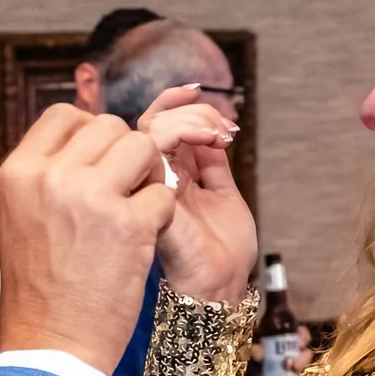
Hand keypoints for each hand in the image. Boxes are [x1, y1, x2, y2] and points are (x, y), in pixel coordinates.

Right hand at [0, 103, 178, 375]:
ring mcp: (91, 197)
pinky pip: (164, 194)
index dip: (91, 134)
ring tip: (135, 213)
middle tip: (122, 194)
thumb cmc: (40, 292)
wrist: (51, 349)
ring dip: (148, 177)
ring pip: (143, 148)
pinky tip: (142, 242)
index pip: (64, 115)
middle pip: (109, 126)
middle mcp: (51, 176)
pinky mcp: (130, 224)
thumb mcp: (22, 220)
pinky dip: (162, 216)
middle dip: (125, 156)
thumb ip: (48, 178)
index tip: (98, 165)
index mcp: (17, 173)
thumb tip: (86, 142)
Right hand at [139, 85, 257, 306]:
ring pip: (152, 130)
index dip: (173, 102)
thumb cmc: (222, 250)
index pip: (157, 127)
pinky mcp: (153, 193)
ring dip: (190, 119)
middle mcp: (154, 180)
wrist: (223, 285)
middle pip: (153, 123)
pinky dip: (184, 132)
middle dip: (188, 109)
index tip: (198, 90)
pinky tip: (213, 140)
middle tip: (220, 122)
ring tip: (219, 132)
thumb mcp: (223, 193)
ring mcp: (151, 186)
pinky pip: (155, 149)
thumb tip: (210, 125)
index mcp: (166, 178)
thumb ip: (211, 161)